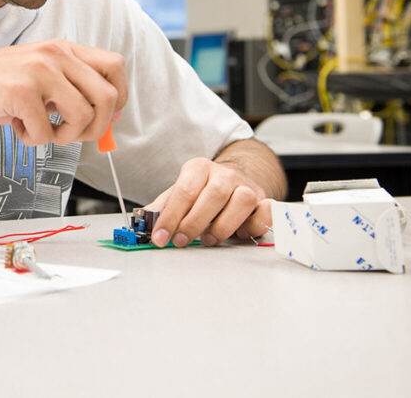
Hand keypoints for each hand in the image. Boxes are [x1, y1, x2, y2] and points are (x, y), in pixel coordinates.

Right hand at [0, 39, 126, 146]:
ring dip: (64, 136)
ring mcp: (38, 71)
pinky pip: (47, 133)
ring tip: (42, 131)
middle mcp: (55, 54)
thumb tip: (112, 114)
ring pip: (82, 117)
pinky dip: (33, 140)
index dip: (119, 97)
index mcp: (62, 48)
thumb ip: (70, 88)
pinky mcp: (20, 92)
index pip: (115, 66)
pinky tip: (16, 127)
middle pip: (108, 96)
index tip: (105, 117)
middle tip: (71, 134)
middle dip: (96, 126)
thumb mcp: (38, 79)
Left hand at [145, 157, 271, 246]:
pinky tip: (240, 233)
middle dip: (194, 223)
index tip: (160, 237)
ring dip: (224, 225)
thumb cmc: (203, 191)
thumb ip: (163, 207)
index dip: (170, 217)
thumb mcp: (180, 193)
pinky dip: (254, 225)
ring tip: (209, 238)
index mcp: (199, 168)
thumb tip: (144, 220)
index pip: (184, 191)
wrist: (236, 179)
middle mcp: (225, 174)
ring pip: (241, 201)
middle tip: (182, 241)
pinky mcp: (265, 200)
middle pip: (213, 195)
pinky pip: (266, 211)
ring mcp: (247, 186)